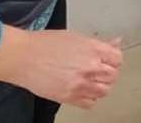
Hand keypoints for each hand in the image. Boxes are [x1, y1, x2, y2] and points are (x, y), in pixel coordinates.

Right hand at [0, 27, 122, 108]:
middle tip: (98, 69)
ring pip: (104, 91)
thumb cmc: (43, 44)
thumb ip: (97, 43)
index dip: (113, 59)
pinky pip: (90, 103)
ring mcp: (81, 84)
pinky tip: (82, 89)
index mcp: (92, 48)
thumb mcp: (74, 37)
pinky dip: (89, 98)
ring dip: (100, 86)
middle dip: (107, 72)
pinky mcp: (70, 97)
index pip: (117, 58)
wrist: (23, 57)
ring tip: (89, 80)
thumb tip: (115, 43)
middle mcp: (90, 67)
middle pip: (113, 76)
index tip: (108, 60)